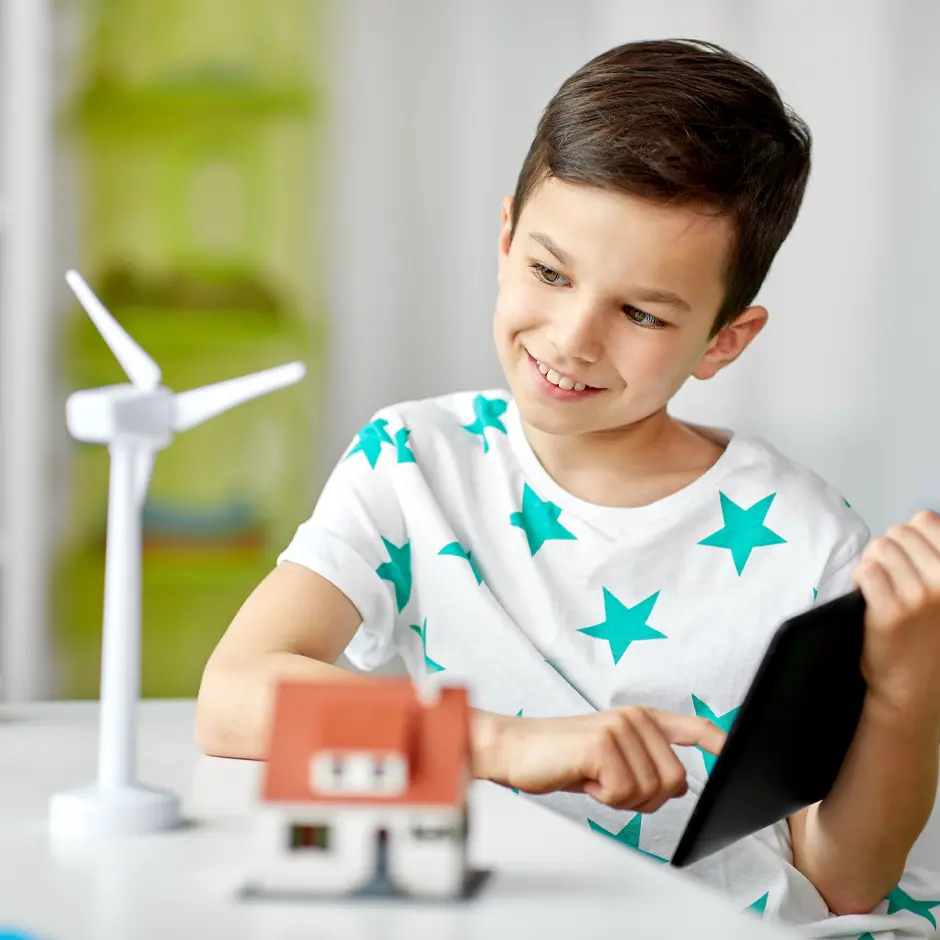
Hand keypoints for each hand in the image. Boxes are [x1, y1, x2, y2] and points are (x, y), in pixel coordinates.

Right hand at [491, 706, 724, 812]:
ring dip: (619, 799)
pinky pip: (623, 793)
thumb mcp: (611, 760)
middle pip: (674, 781)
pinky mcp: (602, 743)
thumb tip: (679, 786)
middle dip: (643, 798)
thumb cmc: (562, 758)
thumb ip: (646, 765)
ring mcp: (619, 727)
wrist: (517, 750)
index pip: (692, 728)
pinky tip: (584, 778)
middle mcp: (634, 718)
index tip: (736, 755)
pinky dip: (603, 798)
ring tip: (593, 778)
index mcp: (640, 719)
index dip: (718, 743)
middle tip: (609, 784)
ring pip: (650, 791)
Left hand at [851, 509, 939, 721]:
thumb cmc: (926, 636)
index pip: (925, 520)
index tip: (906, 559)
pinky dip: (860, 579)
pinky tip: (868, 597)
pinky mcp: (892, 610)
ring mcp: (920, 596)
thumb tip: (915, 522)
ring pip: (879, 548)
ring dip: (871, 565)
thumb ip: (934, 558)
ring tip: (879, 589)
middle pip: (896, 533)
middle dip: (886, 551)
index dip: (907, 537)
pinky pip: (866, 571)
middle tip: (888, 578)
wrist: (912, 686)